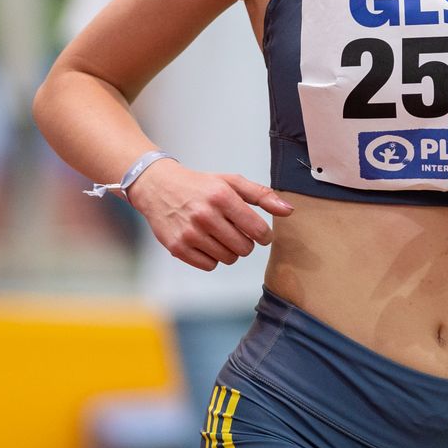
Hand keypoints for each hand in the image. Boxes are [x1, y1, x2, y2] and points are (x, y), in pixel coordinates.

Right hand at [127, 162, 293, 270]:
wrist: (158, 187)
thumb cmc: (200, 185)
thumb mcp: (231, 182)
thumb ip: (262, 195)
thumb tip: (288, 211)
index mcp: (221, 196)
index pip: (257, 230)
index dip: (264, 235)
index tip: (260, 233)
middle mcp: (205, 215)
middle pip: (244, 248)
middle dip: (246, 243)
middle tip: (236, 232)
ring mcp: (190, 233)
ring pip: (228, 258)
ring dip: (229, 250)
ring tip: (220, 235)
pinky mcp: (177, 247)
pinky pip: (209, 265)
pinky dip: (212, 257)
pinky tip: (205, 242)